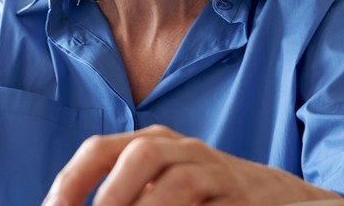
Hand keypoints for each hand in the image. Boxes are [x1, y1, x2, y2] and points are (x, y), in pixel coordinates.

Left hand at [43, 125, 338, 205]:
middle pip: (138, 154)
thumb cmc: (201, 198)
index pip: (100, 149)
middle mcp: (178, 148)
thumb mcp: (156, 191)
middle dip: (109, 195)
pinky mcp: (238, 191)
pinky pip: (207, 199)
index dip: (71, 179)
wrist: (272, 198)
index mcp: (148, 144)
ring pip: (176, 179)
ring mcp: (211, 167)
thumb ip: (121, 197)